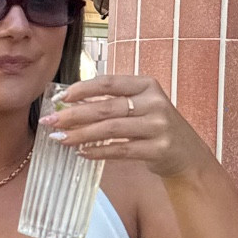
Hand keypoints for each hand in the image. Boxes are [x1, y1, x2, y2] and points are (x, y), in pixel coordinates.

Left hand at [41, 73, 211, 178]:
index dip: (83, 88)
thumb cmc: (155, 127)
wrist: (187, 155)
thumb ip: (113, 102)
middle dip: (74, 115)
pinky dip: (98, 152)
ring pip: (110, 129)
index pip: (109, 83)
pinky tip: (81, 153)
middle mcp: (155, 102)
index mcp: (147, 85)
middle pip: (106, 107)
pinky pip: (121, 150)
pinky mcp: (158, 149)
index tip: (61, 98)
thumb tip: (70, 104)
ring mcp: (158, 126)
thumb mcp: (140, 106)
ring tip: (60, 139)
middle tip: (50, 121)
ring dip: (81, 135)